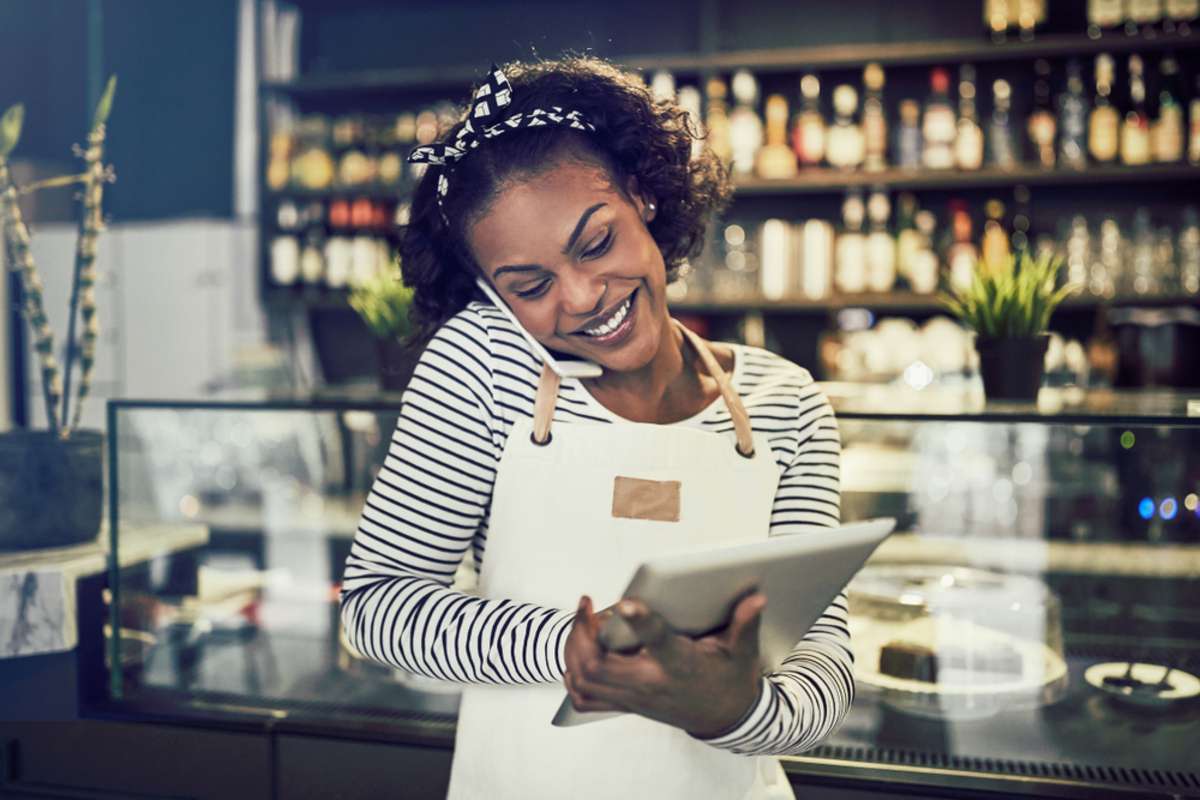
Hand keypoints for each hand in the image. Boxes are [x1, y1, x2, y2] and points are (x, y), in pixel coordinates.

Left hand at [562, 592, 765, 736]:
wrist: (726, 719)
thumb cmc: (731, 680)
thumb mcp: (743, 652)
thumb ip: (745, 623)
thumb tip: (756, 598)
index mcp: (680, 665)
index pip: (657, 642)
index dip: (640, 621)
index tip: (624, 602)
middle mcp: (651, 684)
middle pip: (599, 665)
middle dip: (583, 632)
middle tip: (587, 605)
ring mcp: (635, 698)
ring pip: (585, 679)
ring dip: (574, 649)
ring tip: (582, 622)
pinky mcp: (627, 704)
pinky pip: (586, 696)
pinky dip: (573, 674)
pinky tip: (579, 651)